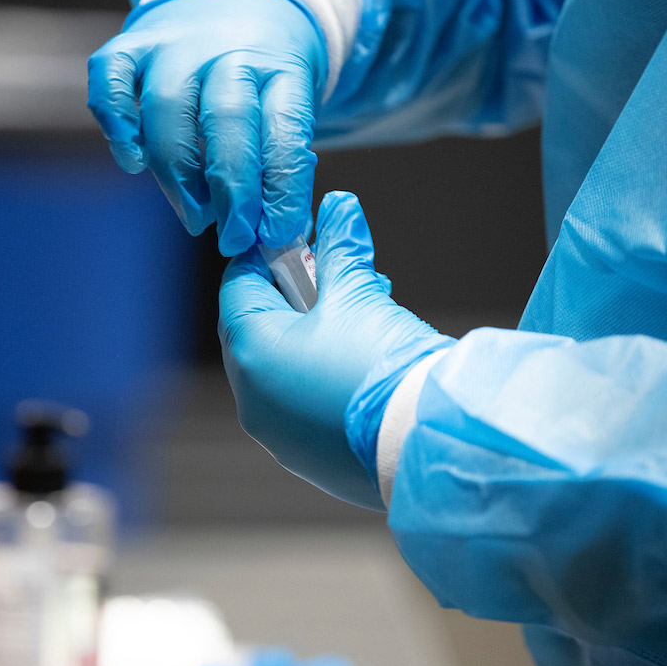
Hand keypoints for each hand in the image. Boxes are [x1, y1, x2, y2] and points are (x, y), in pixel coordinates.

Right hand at [87, 0, 324, 255]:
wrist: (238, 2)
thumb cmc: (263, 78)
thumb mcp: (289, 108)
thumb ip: (281, 166)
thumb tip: (275, 237)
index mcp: (280, 68)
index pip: (284, 131)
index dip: (281, 190)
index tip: (275, 235)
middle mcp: (228, 51)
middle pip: (226, 120)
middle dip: (231, 191)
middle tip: (232, 236)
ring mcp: (177, 46)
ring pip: (167, 109)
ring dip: (178, 174)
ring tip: (194, 216)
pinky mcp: (134, 45)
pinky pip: (111, 77)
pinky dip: (116, 122)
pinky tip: (132, 162)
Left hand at [219, 191, 452, 507]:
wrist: (428, 442)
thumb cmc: (384, 367)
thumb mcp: (359, 294)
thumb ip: (340, 247)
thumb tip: (338, 208)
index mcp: (251, 355)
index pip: (238, 286)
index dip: (267, 255)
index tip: (298, 239)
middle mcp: (253, 401)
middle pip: (260, 328)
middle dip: (298, 294)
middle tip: (336, 275)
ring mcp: (279, 435)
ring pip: (283, 368)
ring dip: (315, 334)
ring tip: (363, 313)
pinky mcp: (309, 457)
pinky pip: (303, 403)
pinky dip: (323, 374)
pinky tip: (364, 360)